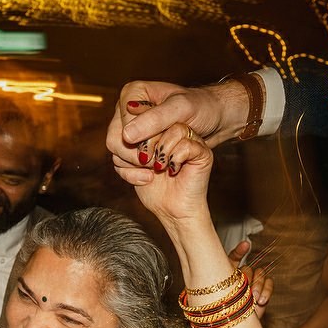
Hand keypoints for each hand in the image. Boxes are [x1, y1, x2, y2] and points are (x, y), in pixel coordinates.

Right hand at [107, 79, 241, 179]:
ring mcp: (129, 127)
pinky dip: (134, 172)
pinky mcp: (134, 144)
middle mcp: (127, 109)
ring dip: (136, 165)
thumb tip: (126, 135)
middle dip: (137, 155)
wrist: (214, 120)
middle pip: (114, 140)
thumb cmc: (202, 108)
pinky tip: (151, 175)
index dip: (140, 142)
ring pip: (116, 153)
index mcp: (133, 92)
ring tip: (160, 166)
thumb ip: (154, 120)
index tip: (161, 148)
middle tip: (160, 161)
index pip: (122, 125)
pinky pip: (121, 163)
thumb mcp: (181, 110)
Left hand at [124, 122, 215, 236]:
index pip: (146, 116)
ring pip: (175, 129)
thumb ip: (124, 146)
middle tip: (145, 162)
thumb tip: (126, 132)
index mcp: (160, 130)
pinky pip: (187, 144)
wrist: (171, 211)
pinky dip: (175, 158)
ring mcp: (191, 140)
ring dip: (162, 150)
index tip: (135, 158)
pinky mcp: (202, 152)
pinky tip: (173, 171)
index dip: (136, 135)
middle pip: (160, 119)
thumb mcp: (130, 164)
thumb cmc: (152, 188)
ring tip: (159, 168)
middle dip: (146, 143)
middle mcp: (176, 132)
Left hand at [228, 240, 273, 318]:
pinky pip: (269, 282)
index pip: (234, 257)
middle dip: (248, 279)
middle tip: (246, 291)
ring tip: (255, 299)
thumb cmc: (222, 310)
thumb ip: (222, 282)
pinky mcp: (263, 290)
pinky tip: (262, 300)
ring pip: (260, 273)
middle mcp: (240, 275)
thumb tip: (230, 269)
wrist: (232, 325)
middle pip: (248, 267)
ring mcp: (252, 282)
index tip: (246, 246)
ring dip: (259, 285)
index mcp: (227, 273)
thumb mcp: (218, 296)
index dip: (240, 250)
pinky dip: (267, 290)